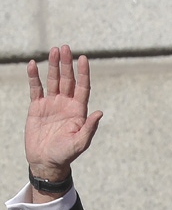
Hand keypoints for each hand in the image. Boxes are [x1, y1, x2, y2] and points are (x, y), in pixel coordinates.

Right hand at [25, 45, 102, 182]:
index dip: (83, 73)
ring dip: (53, 66)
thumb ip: (89, 128)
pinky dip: (34, 77)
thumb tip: (100, 113)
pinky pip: (36, 88)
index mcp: (78, 111)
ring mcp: (52, 104)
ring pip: (53, 80)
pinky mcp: (37, 107)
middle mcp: (66, 104)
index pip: (83, 87)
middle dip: (67, 64)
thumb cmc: (66, 154)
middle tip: (65, 48)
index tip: (83, 58)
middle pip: (67, 79)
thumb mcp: (80, 142)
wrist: (46, 161)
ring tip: (54, 50)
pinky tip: (33, 65)